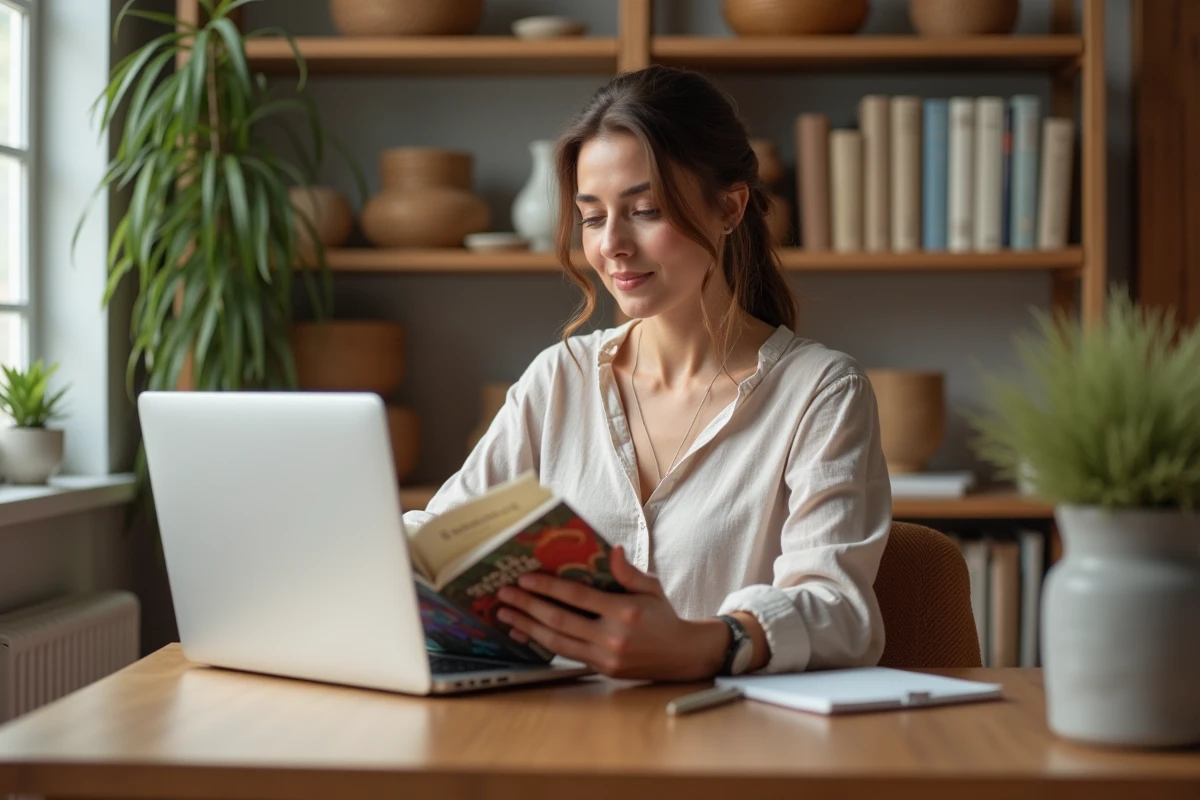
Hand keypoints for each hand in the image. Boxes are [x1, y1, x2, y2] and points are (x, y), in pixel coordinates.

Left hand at [495, 545, 729, 680]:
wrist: (682, 655)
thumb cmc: (663, 616)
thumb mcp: (651, 588)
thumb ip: (628, 572)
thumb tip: (612, 550)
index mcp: (625, 612)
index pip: (578, 597)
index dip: (549, 587)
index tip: (525, 578)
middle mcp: (612, 637)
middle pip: (560, 620)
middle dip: (527, 606)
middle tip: (504, 594)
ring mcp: (605, 657)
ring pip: (557, 641)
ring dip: (527, 627)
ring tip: (506, 614)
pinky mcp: (601, 669)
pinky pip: (565, 654)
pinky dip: (542, 643)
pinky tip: (525, 633)